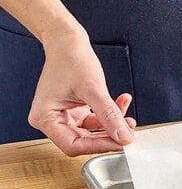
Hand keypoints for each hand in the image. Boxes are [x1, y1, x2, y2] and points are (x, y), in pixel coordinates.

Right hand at [28, 33, 135, 155]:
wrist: (69, 42)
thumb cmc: (72, 60)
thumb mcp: (94, 89)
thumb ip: (109, 115)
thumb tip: (124, 136)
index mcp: (44, 118)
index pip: (73, 145)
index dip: (99, 146)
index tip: (122, 143)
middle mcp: (50, 120)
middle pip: (82, 141)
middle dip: (108, 137)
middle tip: (129, 133)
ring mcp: (62, 116)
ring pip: (91, 132)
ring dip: (112, 126)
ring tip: (129, 119)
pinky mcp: (74, 111)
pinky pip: (94, 121)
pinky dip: (109, 116)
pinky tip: (122, 103)